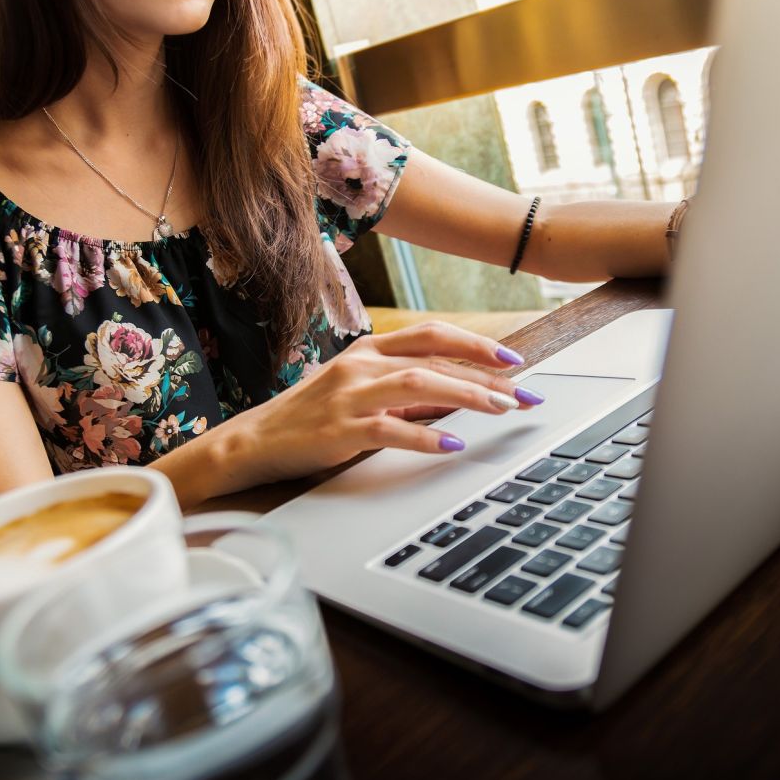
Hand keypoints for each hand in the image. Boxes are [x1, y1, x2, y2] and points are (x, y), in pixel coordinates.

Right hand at [230, 321, 545, 483]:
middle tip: (524, 394)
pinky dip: (425, 435)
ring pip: (419, 384)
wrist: (255, 440)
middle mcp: (360, 365)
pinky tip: (452, 444)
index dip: (476, 344)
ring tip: (501, 410)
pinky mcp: (339, 430)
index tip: (514, 360)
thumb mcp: (358, 391)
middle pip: (434, 359)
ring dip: (466, 395)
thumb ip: (403, 389)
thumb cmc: (311, 416)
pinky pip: (390, 429)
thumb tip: (457, 395)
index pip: (431, 335)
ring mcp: (349, 396)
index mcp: (367, 350)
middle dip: (486, 376)